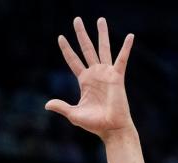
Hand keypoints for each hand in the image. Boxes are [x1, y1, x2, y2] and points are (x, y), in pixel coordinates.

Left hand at [45, 17, 134, 139]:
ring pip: (103, 48)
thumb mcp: (74, 115)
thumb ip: (61, 107)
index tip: (60, 37)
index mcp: (84, 81)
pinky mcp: (117, 77)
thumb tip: (46, 105)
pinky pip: (122, 59)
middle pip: (86, 49)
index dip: (66, 49)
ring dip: (102, 34)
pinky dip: (126, 48)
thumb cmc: (94, 124)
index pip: (73, 60)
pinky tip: (130, 36)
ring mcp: (106, 73)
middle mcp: (95, 73)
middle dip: (81, 34)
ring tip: (100, 19)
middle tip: (77, 19)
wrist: (111, 128)